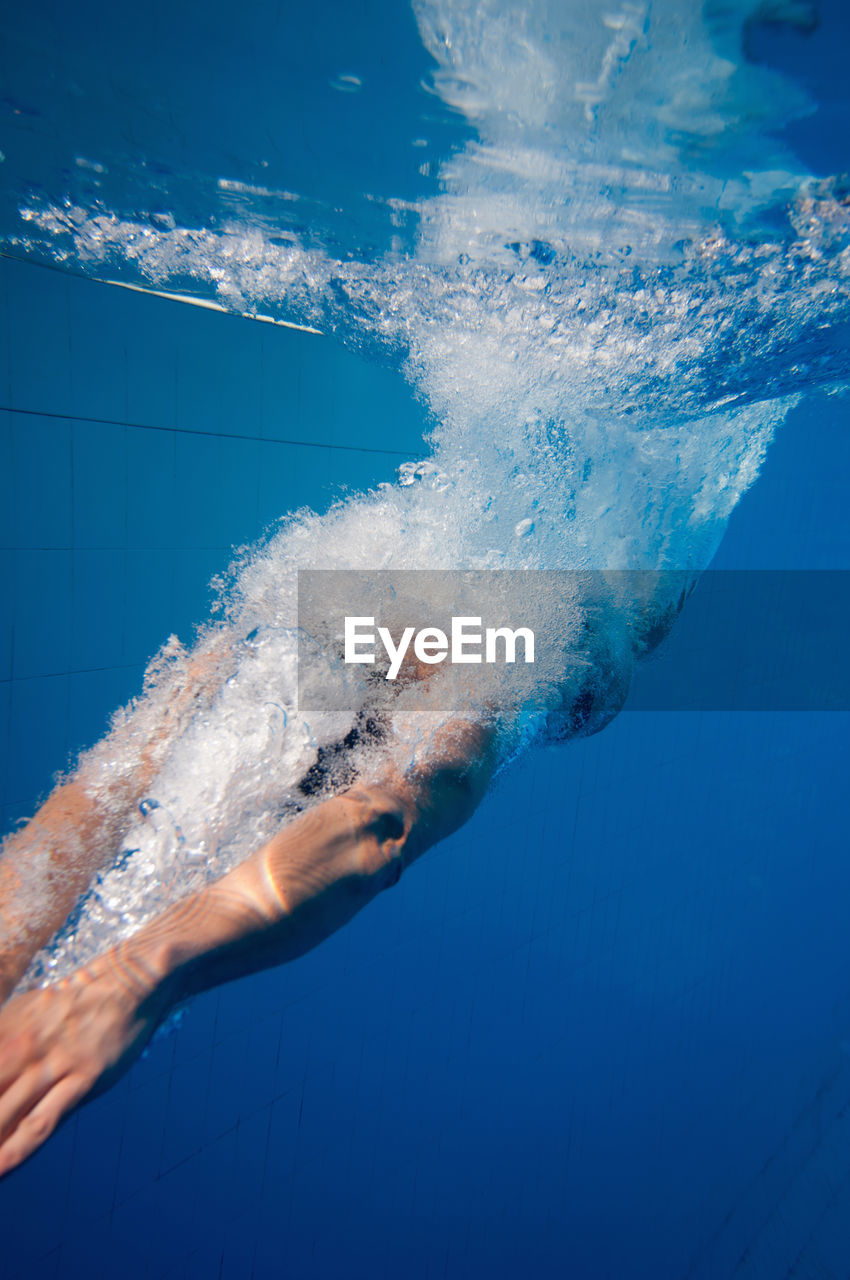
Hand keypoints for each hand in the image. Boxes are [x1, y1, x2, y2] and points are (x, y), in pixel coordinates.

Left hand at [0, 962, 159, 1177]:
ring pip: (2, 1114)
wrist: (127, 980)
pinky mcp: (80, 1079)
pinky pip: (41, 1121)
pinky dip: (16, 1149)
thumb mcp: (25, 1009)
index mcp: (4, 1030)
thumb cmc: (76, 997)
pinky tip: (0, 1168)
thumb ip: (2, 1037)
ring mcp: (50, 1065)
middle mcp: (20, 1048)